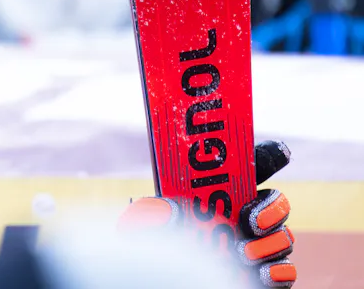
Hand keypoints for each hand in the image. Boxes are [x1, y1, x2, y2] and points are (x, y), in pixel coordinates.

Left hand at [119, 141, 295, 286]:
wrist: (162, 286)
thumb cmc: (152, 256)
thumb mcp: (142, 227)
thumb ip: (151, 211)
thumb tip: (171, 207)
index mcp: (215, 197)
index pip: (247, 168)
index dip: (267, 155)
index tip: (278, 153)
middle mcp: (238, 219)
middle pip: (273, 201)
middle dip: (272, 207)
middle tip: (251, 221)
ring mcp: (254, 248)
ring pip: (282, 235)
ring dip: (269, 243)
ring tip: (241, 253)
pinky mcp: (263, 275)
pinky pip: (286, 271)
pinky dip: (278, 270)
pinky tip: (261, 272)